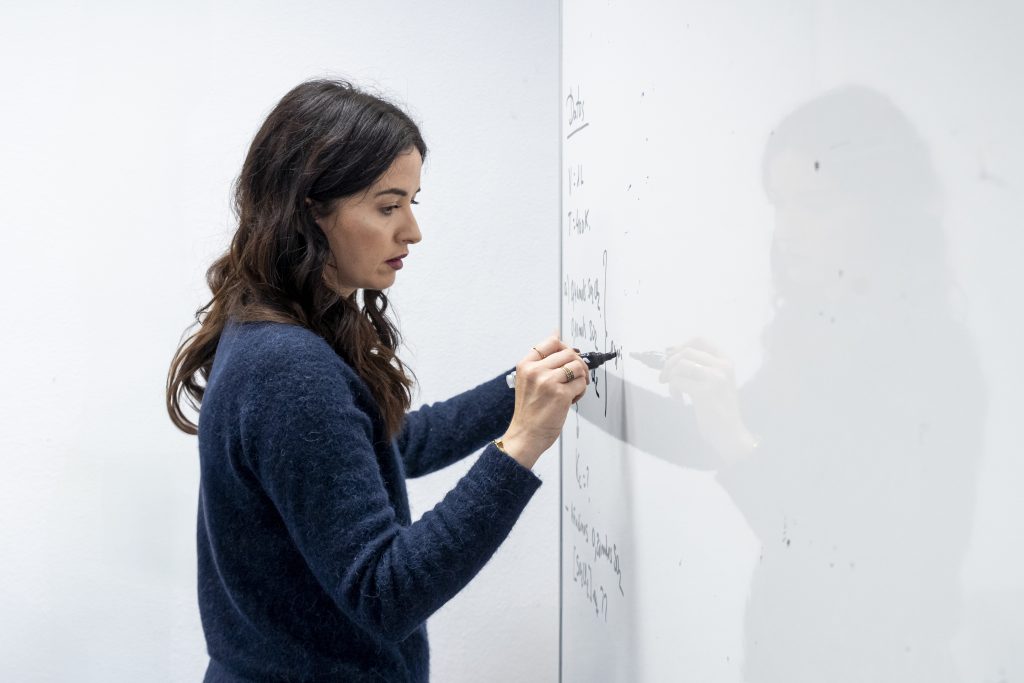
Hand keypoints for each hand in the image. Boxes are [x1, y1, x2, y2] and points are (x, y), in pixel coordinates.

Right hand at [499, 336, 588, 468]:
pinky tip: (571, 400)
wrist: (525, 435)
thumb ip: (541, 360)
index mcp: (526, 365)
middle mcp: (536, 370)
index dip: (565, 347)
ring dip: (581, 378)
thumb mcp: (527, 380)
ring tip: (574, 389)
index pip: (551, 342)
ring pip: (578, 366)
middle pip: (569, 352)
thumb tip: (556, 333)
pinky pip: (581, 384)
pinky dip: (581, 391)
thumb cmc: (529, 410)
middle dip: (578, 364)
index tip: (569, 357)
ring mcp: (548, 382)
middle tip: (577, 376)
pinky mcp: (561, 395)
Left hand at [659, 338, 756, 461]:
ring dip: (670, 377)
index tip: (672, 358)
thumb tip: (670, 353)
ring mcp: (715, 378)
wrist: (730, 433)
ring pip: (680, 365)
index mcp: (726, 361)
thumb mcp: (715, 381)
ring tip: (675, 392)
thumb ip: (699, 366)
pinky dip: (673, 391)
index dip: (681, 345)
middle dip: (669, 364)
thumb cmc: (718, 408)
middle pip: (685, 351)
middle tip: (664, 378)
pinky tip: (679, 401)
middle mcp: (723, 366)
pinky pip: (677, 382)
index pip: (700, 340)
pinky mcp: (705, 392)